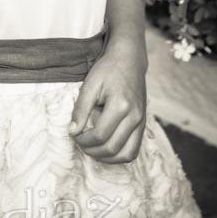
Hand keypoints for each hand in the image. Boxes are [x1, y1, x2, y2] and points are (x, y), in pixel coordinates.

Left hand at [69, 36, 146, 163]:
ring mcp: (141, 121)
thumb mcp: (90, 84)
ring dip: (106, 158)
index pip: (99, 136)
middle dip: (91, 150)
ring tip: (92, 149)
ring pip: (126, 155)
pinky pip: (134, 150)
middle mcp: (135, 116)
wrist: (129, 59)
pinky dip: (119, 155)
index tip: (74, 134)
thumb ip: (81, 109)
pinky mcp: (143, 124)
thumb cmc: (108, 69)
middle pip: (112, 148)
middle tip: (80, 142)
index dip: (83, 140)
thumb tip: (73, 131)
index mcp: (121, 105)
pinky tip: (106, 148)